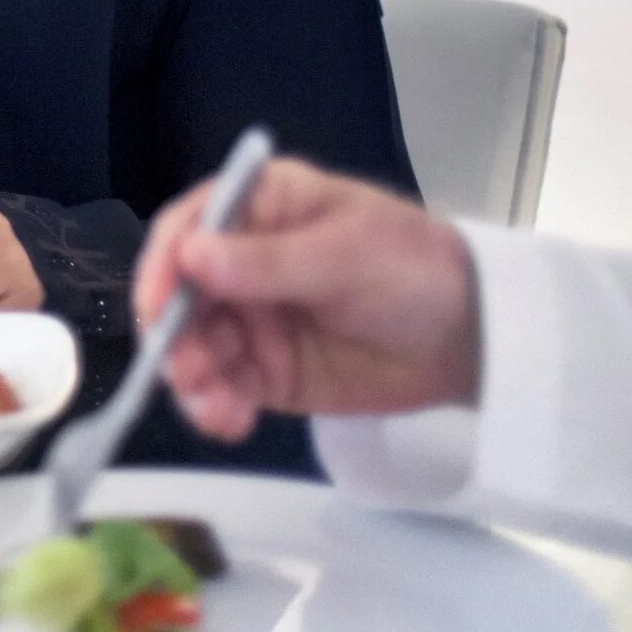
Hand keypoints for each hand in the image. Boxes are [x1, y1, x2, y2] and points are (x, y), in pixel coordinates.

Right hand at [135, 157, 481, 441]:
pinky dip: (216, 407)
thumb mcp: (346, 255)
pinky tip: (230, 422)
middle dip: (174, 337)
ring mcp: (251, 319)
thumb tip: (190, 256)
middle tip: (187, 374)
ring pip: (194, 348)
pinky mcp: (266, 372)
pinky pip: (224, 389)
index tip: (158, 308)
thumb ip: (268, 262)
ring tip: (217, 409)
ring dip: (192, 379)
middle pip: (179, 296)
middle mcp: (240, 262)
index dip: (163, 266)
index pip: (188, 228)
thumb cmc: (413, 268)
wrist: (473, 337)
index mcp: (258, 209)